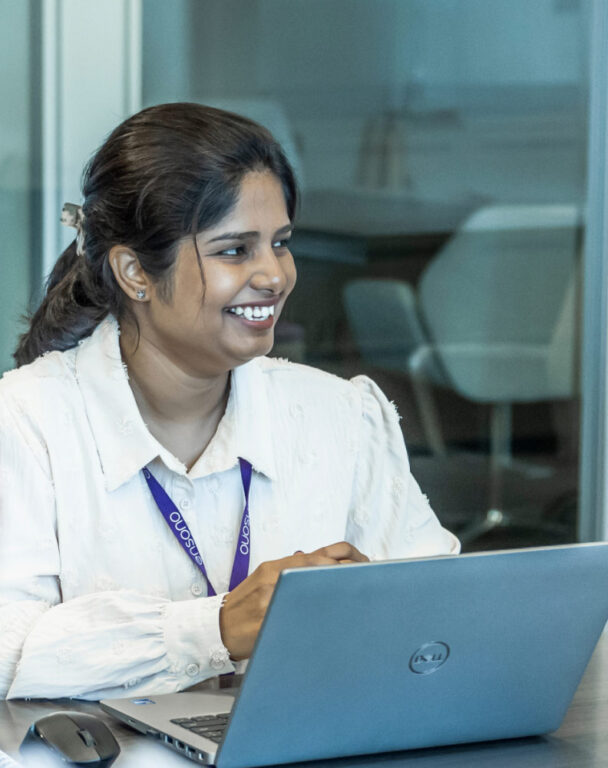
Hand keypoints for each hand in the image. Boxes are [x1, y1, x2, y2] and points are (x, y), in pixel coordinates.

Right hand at [219, 541, 367, 660]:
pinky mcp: (267, 623)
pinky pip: (297, 619)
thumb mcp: (265, 578)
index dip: (344, 560)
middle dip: (347, 576)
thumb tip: (319, 561)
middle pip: (321, 570)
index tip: (362, 568)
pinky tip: (332, 625)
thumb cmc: (244, 604)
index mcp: (276, 567)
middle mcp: (274, 578)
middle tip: (367, 585)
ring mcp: (270, 600)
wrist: (216, 627)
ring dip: (336, 597)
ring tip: (355, 604)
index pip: (318, 556)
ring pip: (313, 594)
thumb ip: (290, 570)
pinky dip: (317, 620)